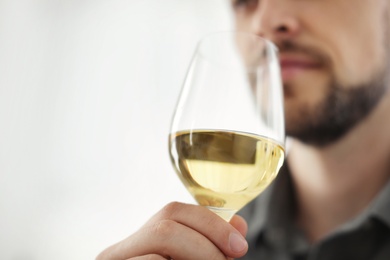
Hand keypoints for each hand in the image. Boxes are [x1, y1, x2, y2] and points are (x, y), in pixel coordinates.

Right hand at [96, 202, 247, 259]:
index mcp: (138, 243)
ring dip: (198, 257)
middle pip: (165, 226)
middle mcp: (118, 253)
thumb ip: (209, 248)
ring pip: (160, 246)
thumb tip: (238, 224)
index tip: (240, 246)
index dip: (210, 223)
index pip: (172, 212)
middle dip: (206, 243)